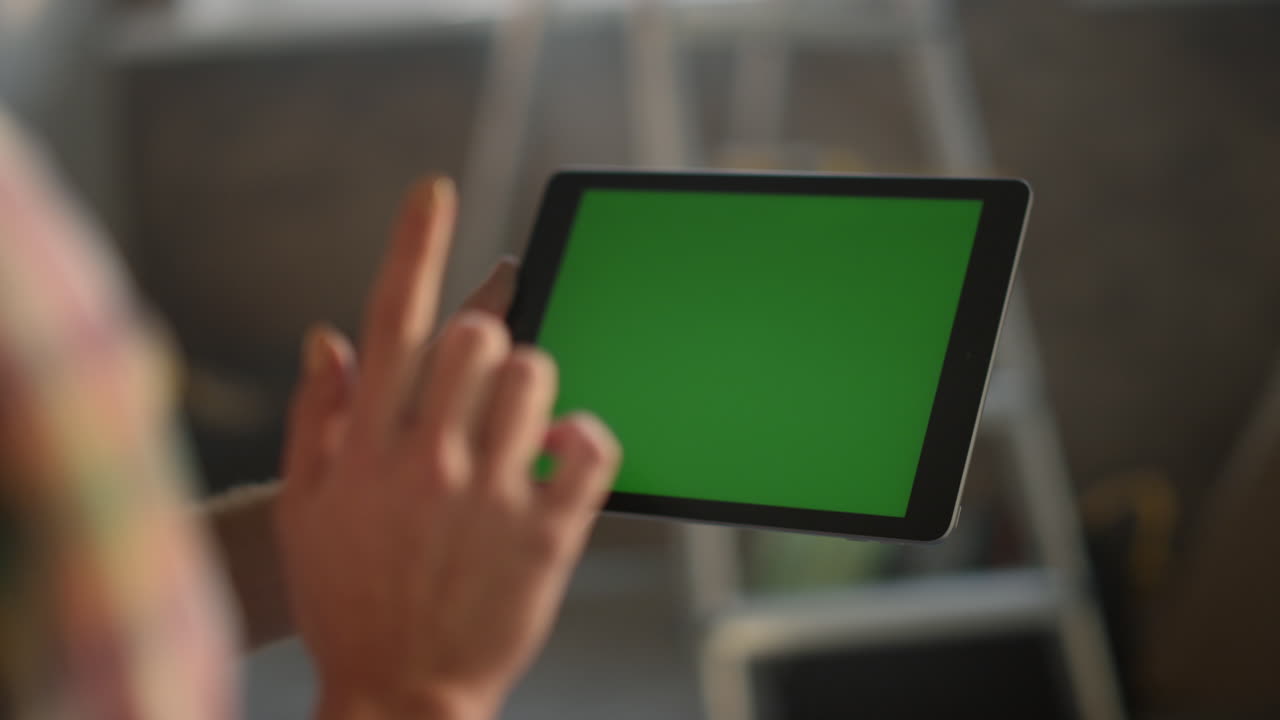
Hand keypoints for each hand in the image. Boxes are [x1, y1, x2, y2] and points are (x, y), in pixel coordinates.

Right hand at [276, 176, 620, 719]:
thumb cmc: (346, 597)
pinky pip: (591, 446)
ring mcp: (492, 494)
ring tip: (525, 419)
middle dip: (489, 335)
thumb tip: (330, 336)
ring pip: (540, 376)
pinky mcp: (547, 534)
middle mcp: (430, 459)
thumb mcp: (306, 508)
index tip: (436, 193)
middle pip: (479, 338)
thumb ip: (316, 417)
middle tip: (490, 369)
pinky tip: (567, 451)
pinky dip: (588, 434)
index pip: (392, 321)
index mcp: (368, 446)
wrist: (396, 694)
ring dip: (538, 381)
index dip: (414, 246)